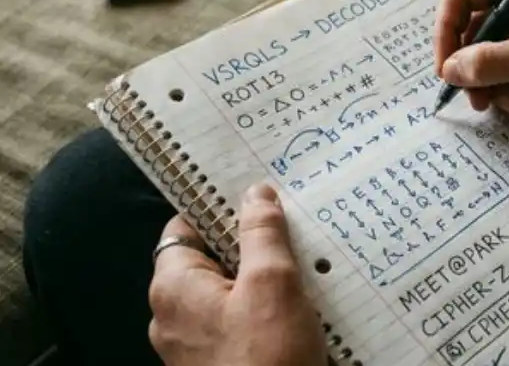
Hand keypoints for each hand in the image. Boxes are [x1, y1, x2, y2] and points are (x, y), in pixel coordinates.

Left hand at [149, 184, 326, 365]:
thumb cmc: (266, 358)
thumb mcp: (272, 283)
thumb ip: (261, 233)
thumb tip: (255, 194)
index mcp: (173, 287)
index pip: (184, 227)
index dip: (217, 206)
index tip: (253, 194)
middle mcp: (174, 315)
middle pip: (210, 257)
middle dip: (248, 241)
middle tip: (288, 224)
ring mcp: (194, 345)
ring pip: (228, 290)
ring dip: (261, 275)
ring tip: (301, 260)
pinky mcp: (219, 363)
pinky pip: (238, 321)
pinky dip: (263, 307)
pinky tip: (298, 303)